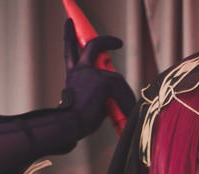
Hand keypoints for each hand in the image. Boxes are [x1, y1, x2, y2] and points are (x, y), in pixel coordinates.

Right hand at [61, 20, 135, 134]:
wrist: (69, 123)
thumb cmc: (74, 120)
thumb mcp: (84, 101)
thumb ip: (95, 93)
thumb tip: (109, 99)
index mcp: (73, 74)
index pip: (70, 51)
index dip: (69, 37)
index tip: (69, 25)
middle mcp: (80, 70)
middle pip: (93, 46)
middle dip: (106, 42)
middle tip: (118, 43)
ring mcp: (91, 73)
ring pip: (116, 78)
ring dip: (125, 94)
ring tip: (130, 108)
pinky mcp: (102, 82)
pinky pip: (120, 89)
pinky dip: (126, 101)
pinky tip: (128, 111)